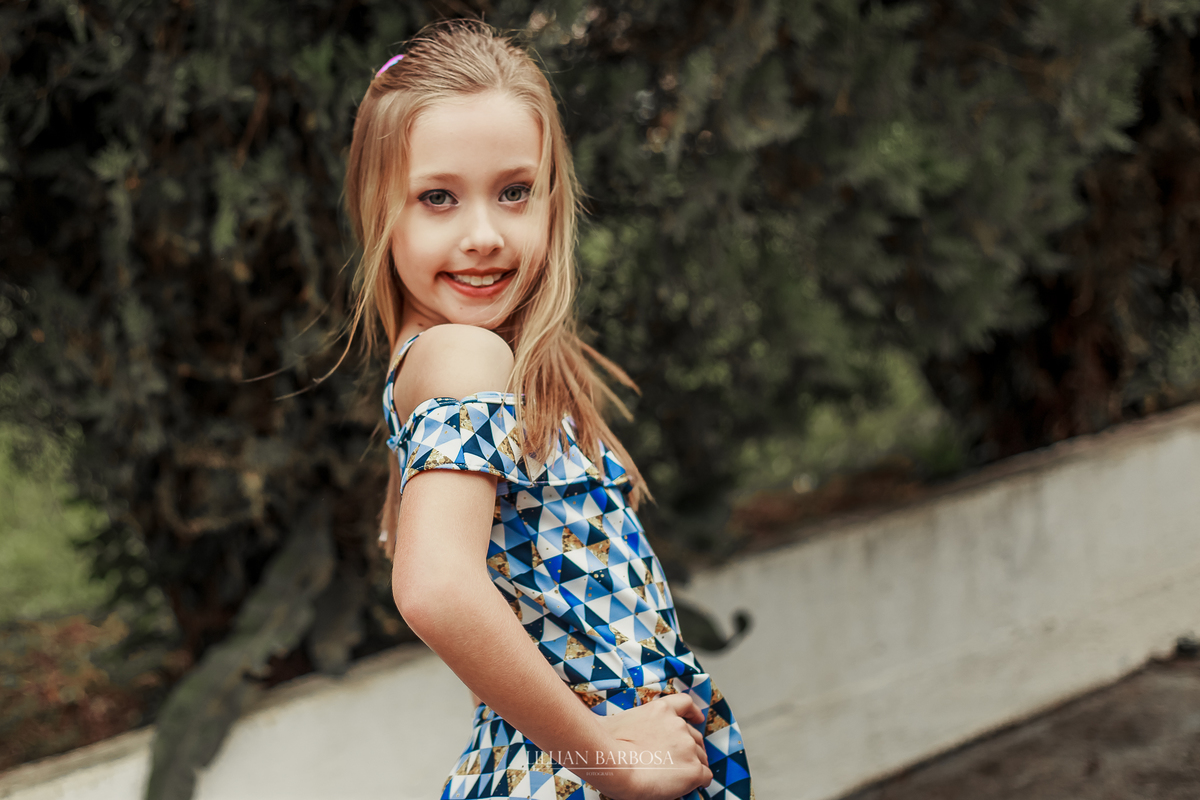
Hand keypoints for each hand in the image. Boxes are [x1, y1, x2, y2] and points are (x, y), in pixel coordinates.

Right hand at [580, 693, 711, 799]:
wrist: (613, 763)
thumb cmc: (607, 746)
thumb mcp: (621, 723)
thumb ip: (636, 725)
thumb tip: (633, 738)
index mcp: (661, 710)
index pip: (685, 704)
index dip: (693, 713)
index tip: (696, 718)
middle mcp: (678, 725)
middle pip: (695, 736)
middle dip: (691, 747)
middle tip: (682, 760)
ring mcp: (687, 747)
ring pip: (700, 757)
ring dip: (694, 764)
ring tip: (680, 776)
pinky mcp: (693, 770)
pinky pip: (705, 776)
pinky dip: (700, 781)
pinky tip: (693, 785)